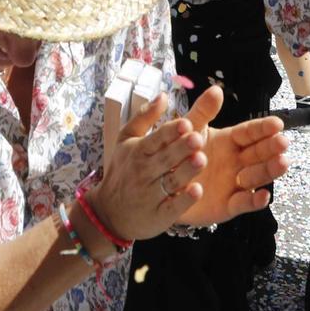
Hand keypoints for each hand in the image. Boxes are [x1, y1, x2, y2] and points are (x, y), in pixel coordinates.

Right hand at [89, 93, 207, 241]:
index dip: (170, 131)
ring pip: (171, 181)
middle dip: (182, 148)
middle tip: (198, 138)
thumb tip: (163, 95)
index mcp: (138, 151)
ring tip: (201, 160)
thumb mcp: (126, 140)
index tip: (186, 123)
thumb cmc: (122, 171)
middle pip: (166, 158)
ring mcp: (151, 195)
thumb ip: (144, 117)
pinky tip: (197, 191)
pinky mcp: (159, 215)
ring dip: (186, 171)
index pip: (156, 139)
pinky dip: (184, 200)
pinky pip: (173, 207)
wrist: (108, 213)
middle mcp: (144, 172)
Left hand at [172, 85, 293, 226]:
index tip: (277, 123)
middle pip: (258, 153)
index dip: (263, 129)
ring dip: (269, 170)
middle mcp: (236, 162)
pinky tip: (263, 196)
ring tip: (282, 163)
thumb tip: (216, 90)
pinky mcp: (228, 205)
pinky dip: (253, 201)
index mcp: (229, 141)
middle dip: (272, 148)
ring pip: (256, 176)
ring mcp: (234, 184)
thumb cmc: (179, 154)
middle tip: (283, 142)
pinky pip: (243, 203)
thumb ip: (202, 112)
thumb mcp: (190, 130)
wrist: (164, 186)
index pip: (250, 133)